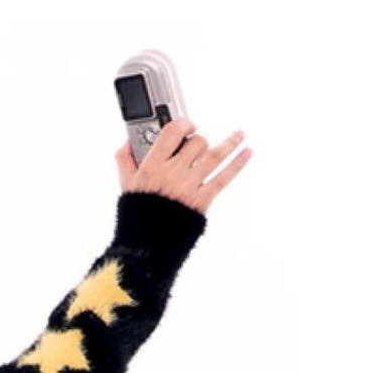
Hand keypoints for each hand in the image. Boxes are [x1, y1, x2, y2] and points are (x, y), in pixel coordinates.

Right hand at [115, 117, 251, 213]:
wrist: (147, 248)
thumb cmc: (137, 217)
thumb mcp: (126, 186)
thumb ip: (125, 161)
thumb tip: (128, 142)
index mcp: (152, 167)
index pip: (173, 132)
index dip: (184, 124)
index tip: (187, 126)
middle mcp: (173, 174)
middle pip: (196, 143)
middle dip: (199, 141)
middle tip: (199, 147)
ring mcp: (189, 187)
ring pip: (214, 156)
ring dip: (230, 143)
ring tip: (239, 135)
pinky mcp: (202, 201)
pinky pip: (223, 178)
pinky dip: (237, 164)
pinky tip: (246, 153)